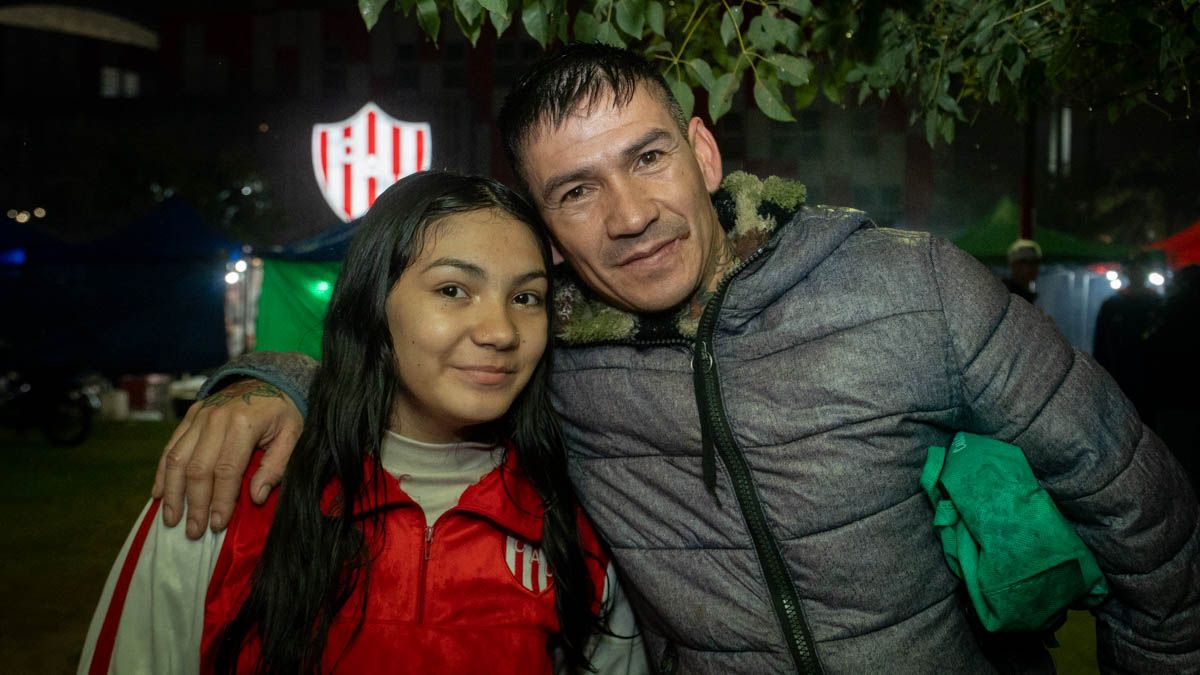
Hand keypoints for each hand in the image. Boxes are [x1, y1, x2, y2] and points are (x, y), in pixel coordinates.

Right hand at [153, 379, 302, 538]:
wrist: (270, 378)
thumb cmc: (283, 413)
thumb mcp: (293, 435)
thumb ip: (276, 465)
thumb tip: (256, 497)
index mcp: (243, 424)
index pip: (226, 470)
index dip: (220, 500)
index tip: (217, 525)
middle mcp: (216, 418)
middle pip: (198, 468)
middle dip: (194, 504)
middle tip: (192, 532)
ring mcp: (199, 416)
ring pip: (176, 459)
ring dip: (172, 493)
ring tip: (171, 519)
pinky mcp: (190, 415)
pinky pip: (170, 447)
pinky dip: (162, 472)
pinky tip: (158, 494)